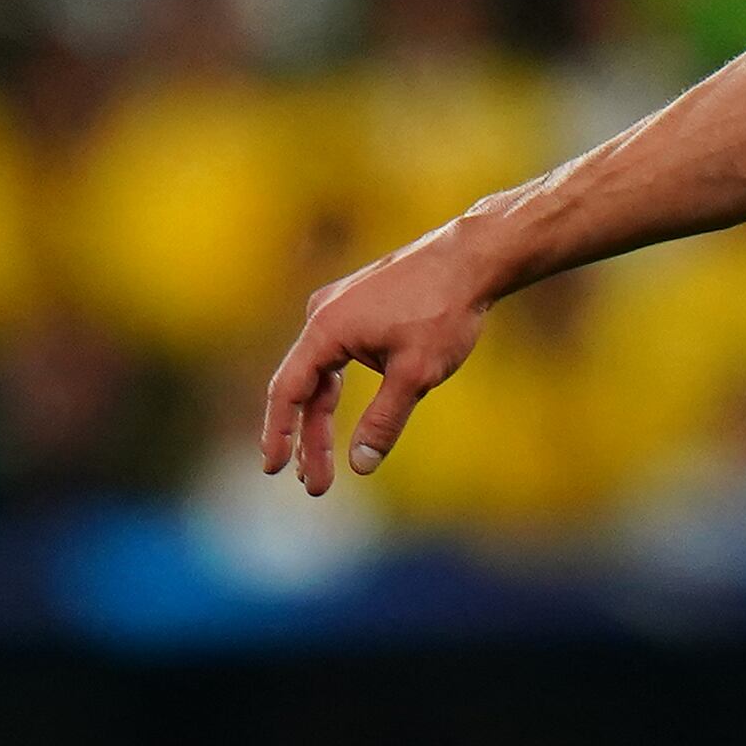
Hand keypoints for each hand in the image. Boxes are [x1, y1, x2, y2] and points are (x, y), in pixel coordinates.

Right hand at [257, 217, 502, 493]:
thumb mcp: (417, 375)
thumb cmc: (445, 311)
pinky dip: (339, 390)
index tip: (272, 469)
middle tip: (315, 487)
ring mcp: (339, 307)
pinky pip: (339, 356)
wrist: (472, 258)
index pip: (287, 391)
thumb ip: (384, 420)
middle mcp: (322, 314)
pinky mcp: (359, 306)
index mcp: (325, 329)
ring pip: (323, 374)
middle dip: (308, 439)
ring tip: (328, 462)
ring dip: (323, 418)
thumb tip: (360, 464)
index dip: (278, 433)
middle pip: (304, 388)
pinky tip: (350, 415)